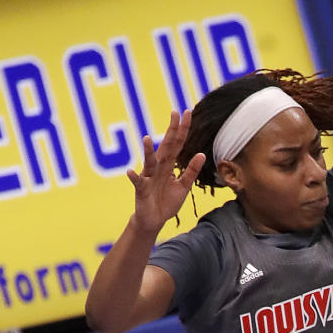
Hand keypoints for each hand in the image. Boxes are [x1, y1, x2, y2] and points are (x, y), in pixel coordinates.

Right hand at [127, 110, 205, 233]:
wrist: (154, 220)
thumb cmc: (167, 202)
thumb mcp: (183, 186)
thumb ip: (191, 171)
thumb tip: (201, 154)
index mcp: (169, 165)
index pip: (177, 144)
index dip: (183, 130)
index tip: (188, 112)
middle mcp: (158, 167)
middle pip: (166, 147)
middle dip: (170, 131)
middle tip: (175, 113)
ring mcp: (148, 177)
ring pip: (149, 162)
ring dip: (148, 151)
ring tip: (147, 139)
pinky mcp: (141, 190)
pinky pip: (137, 182)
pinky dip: (134, 177)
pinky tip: (131, 172)